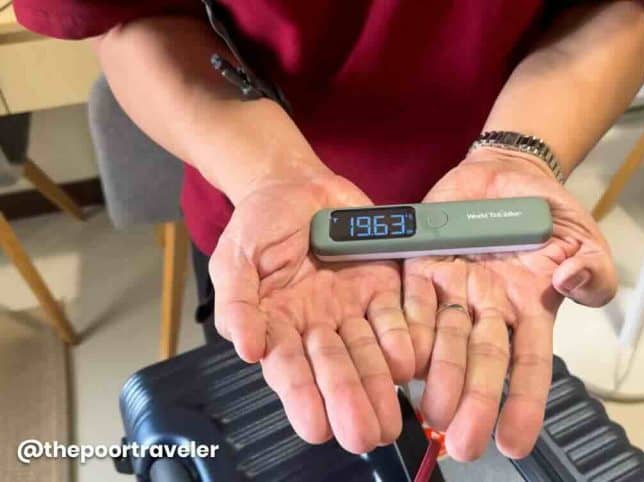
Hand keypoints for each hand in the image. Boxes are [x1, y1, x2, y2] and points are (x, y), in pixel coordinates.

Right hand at [210, 174, 414, 452]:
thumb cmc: (259, 223)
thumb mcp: (235, 258)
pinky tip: (406, 363)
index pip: (290, 370)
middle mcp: (318, 327)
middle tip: (364, 435)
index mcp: (279, 326)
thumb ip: (238, 303)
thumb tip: (245, 350)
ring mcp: (352, 310)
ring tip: (390, 416)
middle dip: (349, 402)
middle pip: (335, 370)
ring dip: (379, 385)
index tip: (316, 428)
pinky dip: (402, 339)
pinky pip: (395, 318)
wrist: (297, 185)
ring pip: (368, 353)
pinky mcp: (382, 289)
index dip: (303, 398)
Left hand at [403, 150, 615, 460]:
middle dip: (475, 402)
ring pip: (444, 339)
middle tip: (464, 443)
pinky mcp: (421, 265)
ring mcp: (452, 290)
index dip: (524, 403)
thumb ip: (592, 268)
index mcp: (528, 308)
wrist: (504, 174)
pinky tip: (402, 359)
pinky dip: (406, 328)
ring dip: (439, 376)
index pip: (528, 364)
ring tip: (432, 411)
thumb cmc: (546, 213)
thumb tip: (572, 284)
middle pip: (482, 361)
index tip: (515, 443)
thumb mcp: (584, 237)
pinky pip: (411, 300)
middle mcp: (487, 309)